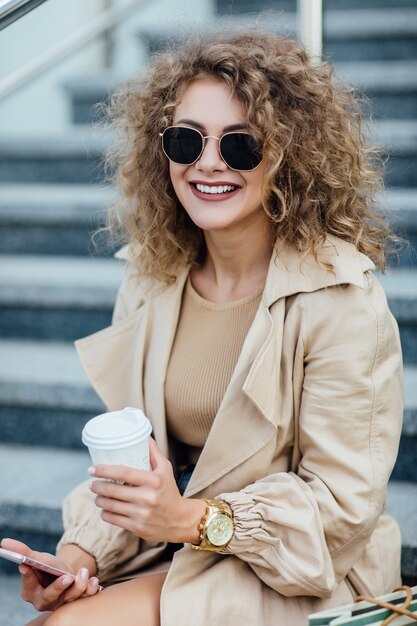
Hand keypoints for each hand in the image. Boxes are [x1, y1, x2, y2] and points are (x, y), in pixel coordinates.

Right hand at [0, 538, 99, 611]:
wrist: (66, 573)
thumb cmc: (48, 568)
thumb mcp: (37, 558)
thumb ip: (22, 552)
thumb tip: (4, 542)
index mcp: (30, 592)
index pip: (29, 585)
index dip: (28, 577)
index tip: (28, 565)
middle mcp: (45, 601)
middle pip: (50, 597)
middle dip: (59, 587)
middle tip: (67, 577)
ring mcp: (62, 603)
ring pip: (70, 598)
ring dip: (79, 586)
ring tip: (83, 572)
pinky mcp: (78, 600)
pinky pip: (85, 598)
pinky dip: (91, 589)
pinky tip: (94, 580)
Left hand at [89, 438, 205, 543]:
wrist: (179, 520)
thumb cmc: (170, 491)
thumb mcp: (166, 469)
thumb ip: (153, 453)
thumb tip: (144, 435)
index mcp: (153, 481)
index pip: (124, 472)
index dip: (105, 470)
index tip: (93, 469)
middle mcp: (147, 497)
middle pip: (113, 490)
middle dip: (97, 486)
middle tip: (92, 483)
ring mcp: (142, 514)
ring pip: (110, 506)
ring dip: (99, 500)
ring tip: (96, 495)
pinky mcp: (137, 527)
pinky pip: (113, 519)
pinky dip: (105, 513)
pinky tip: (104, 509)